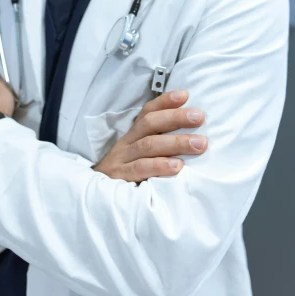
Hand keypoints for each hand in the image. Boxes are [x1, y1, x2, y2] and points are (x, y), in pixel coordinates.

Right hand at [92, 90, 206, 182]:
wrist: (94, 200)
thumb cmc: (126, 177)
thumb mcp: (139, 158)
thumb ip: (159, 146)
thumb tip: (192, 137)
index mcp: (132, 137)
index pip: (147, 113)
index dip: (164, 102)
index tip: (185, 95)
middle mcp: (126, 144)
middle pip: (149, 124)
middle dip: (176, 118)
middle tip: (199, 117)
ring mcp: (122, 161)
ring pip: (148, 145)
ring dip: (175, 142)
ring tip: (199, 144)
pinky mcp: (120, 179)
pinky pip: (140, 169)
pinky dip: (159, 166)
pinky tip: (177, 166)